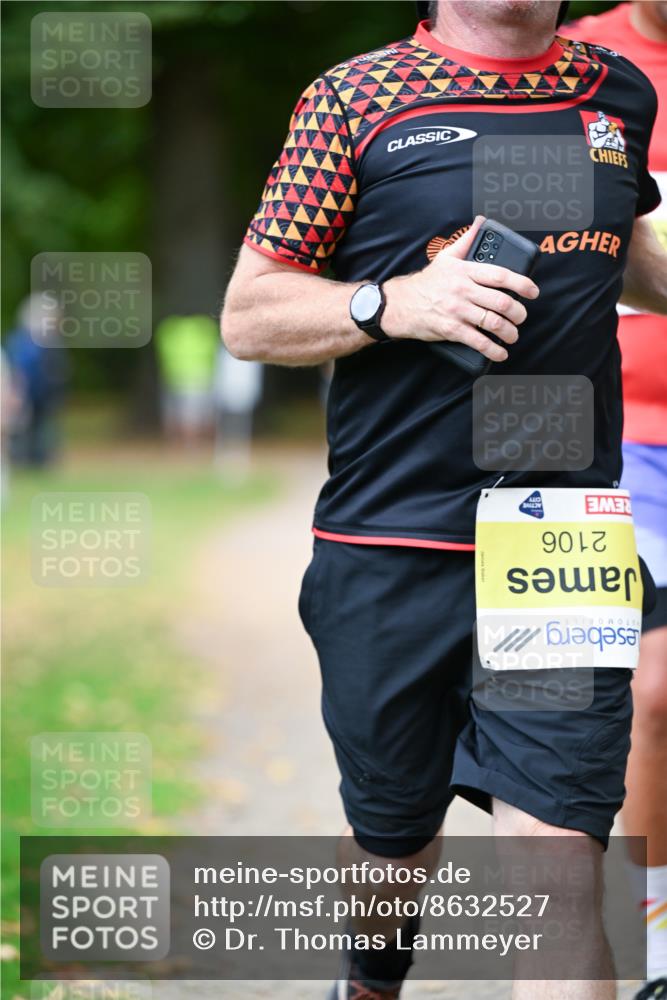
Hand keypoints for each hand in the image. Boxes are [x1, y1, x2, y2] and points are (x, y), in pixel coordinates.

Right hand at [382, 216, 539, 361]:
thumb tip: (481, 222)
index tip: (533, 291)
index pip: (500, 276)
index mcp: (465, 271)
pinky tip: (500, 352)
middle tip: (521, 317)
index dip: (521, 284)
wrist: (400, 304)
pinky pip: (478, 341)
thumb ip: (466, 241)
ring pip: (493, 323)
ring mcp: (457, 311)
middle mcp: (463, 290)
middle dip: (518, 313)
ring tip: (513, 335)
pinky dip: (493, 349)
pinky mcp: (451, 329)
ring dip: (510, 332)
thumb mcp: (446, 257)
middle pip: (501, 302)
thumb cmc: (426, 282)